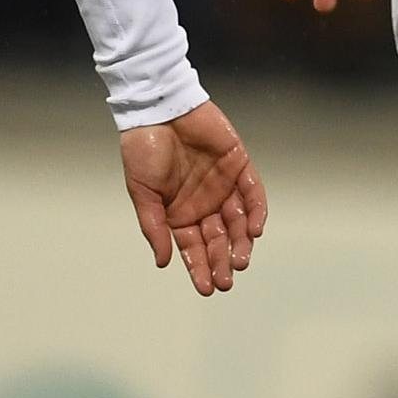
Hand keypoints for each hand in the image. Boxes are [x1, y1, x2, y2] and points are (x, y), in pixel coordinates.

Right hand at [122, 100, 267, 294]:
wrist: (159, 109)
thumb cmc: (143, 151)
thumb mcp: (142, 194)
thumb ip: (155, 227)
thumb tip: (163, 262)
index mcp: (180, 213)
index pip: (194, 248)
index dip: (200, 268)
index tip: (207, 288)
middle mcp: (204, 203)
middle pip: (219, 239)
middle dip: (223, 261)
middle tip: (227, 280)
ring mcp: (223, 185)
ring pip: (238, 221)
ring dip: (241, 241)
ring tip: (240, 260)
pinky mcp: (239, 164)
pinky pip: (253, 192)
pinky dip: (256, 211)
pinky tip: (253, 230)